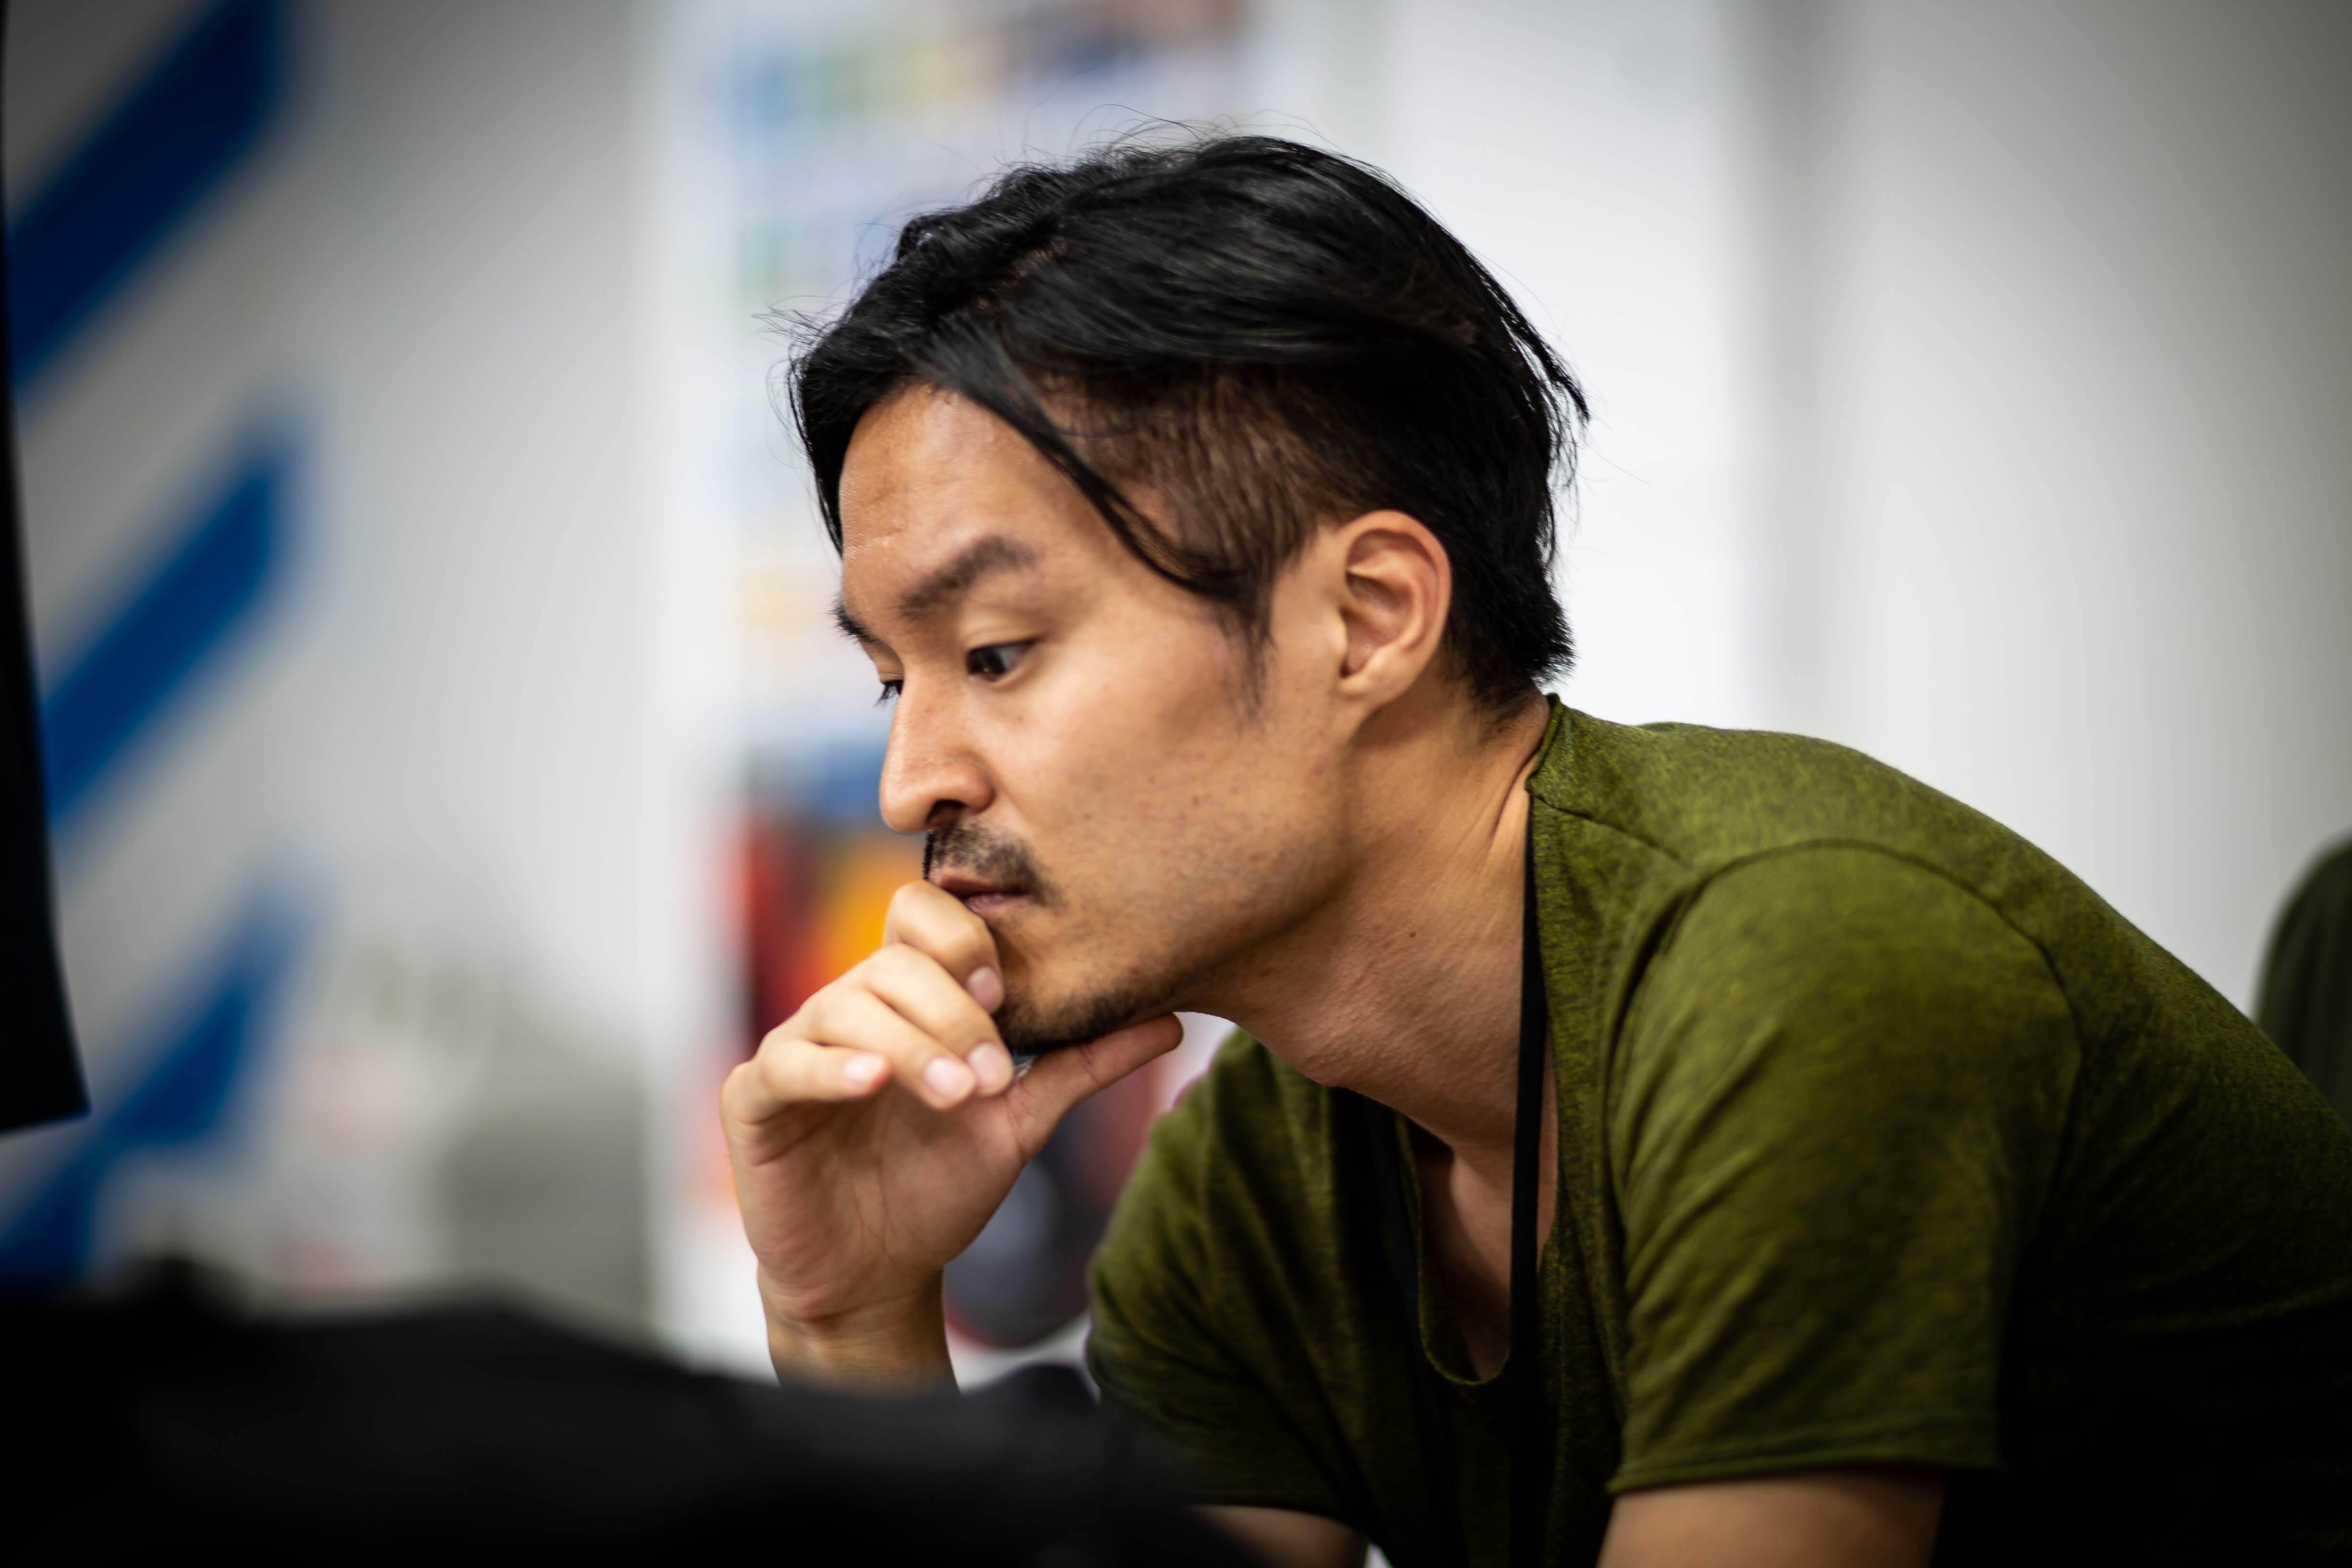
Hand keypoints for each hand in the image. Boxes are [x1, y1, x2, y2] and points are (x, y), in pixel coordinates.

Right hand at [722, 879, 1180, 1386]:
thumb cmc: (939, 1186)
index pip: (922, 917)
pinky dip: (830, 1067)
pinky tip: (873, 1083)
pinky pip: (784, 1064)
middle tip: (992, 1074)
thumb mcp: (1020, 1122)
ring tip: (956, 1093)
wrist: (876, 1272)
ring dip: (910, 1044)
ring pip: (844, 1005)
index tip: (1005, 995)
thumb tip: (1171, 1018)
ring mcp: (798, 1047)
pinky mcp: (756, 1100)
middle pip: (892, 963)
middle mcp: (849, 1006)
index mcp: (908, 998)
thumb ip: (1083, 1066)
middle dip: (951, 1012)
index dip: (963, 942)